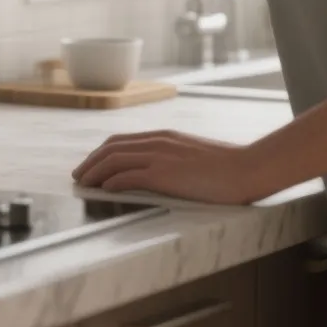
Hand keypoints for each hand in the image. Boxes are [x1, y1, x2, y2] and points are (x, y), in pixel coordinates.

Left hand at [71, 130, 272, 205]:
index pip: (122, 141)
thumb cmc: (227, 167)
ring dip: (94, 172)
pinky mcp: (164, 174)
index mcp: (164, 137)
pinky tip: (103, 189)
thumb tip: (156, 172)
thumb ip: (173, 159)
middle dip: (91, 161)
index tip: (91, 164)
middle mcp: (158, 142)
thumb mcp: (193, 156)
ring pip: (114, 160)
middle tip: (78, 175)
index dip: (102, 153)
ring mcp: (160, 157)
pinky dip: (111, 181)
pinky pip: (128, 176)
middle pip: (111, 148)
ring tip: (83, 183)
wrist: (248, 169)